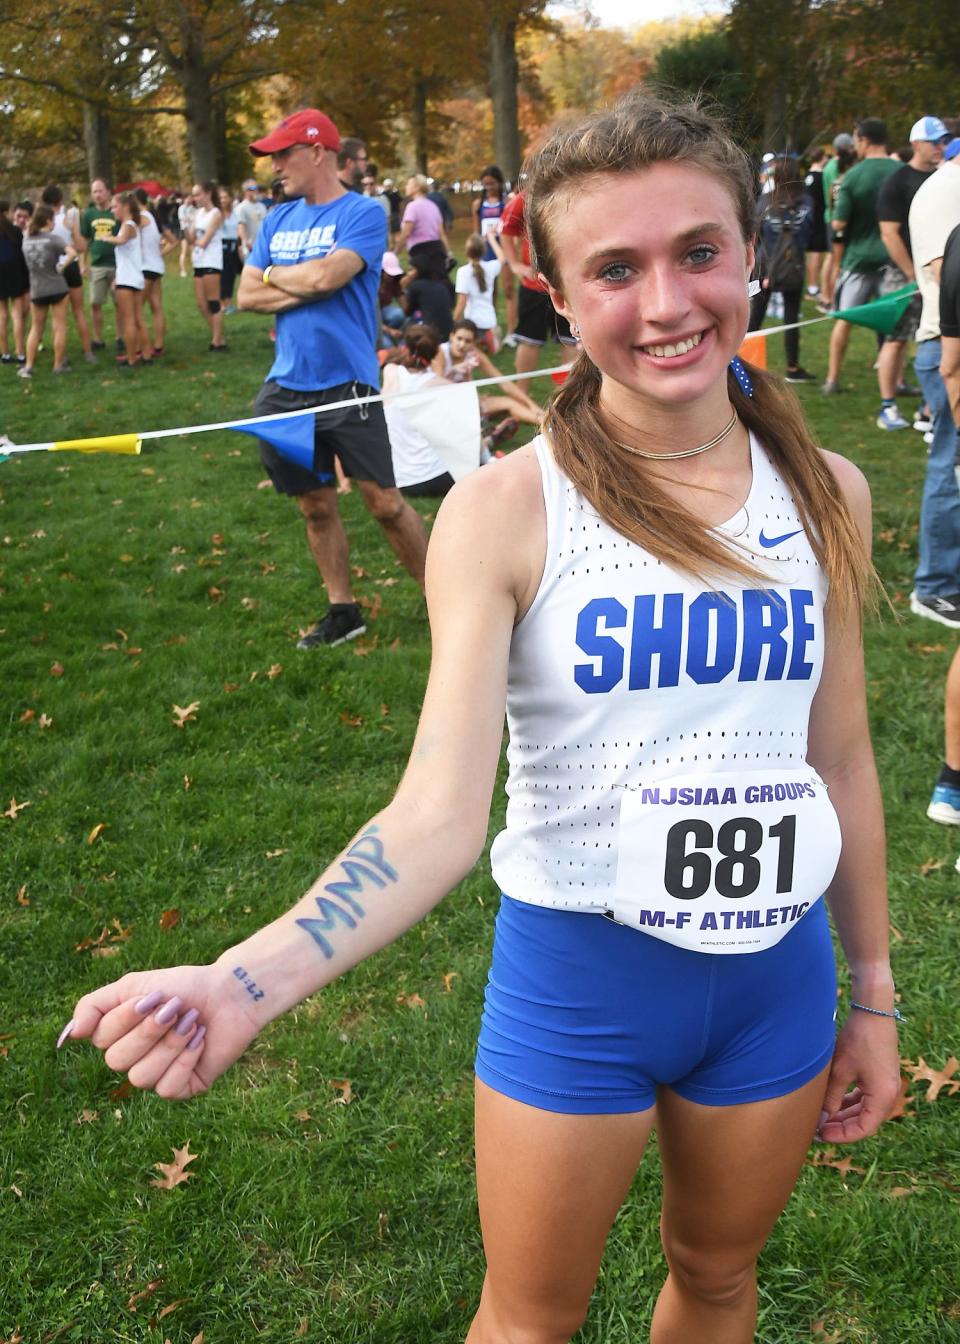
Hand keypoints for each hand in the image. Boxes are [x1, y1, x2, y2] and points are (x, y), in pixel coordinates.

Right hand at [58, 964, 263, 1100]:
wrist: (230, 994)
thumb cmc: (184, 987)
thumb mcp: (135, 986)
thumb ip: (95, 1005)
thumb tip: (72, 1035)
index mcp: (118, 1035)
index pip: (100, 1039)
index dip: (127, 1017)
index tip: (157, 995)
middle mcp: (133, 1059)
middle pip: (117, 1061)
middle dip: (150, 1030)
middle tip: (176, 1008)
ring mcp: (157, 1076)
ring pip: (140, 1078)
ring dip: (170, 1044)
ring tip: (192, 1022)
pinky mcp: (182, 1089)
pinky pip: (167, 1088)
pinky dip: (186, 1059)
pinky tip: (200, 1041)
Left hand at [817, 1010, 900, 1142]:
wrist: (872, 1013)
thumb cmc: (857, 1040)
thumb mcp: (840, 1071)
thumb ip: (832, 1097)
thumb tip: (821, 1118)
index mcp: (883, 1096)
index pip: (864, 1128)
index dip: (843, 1135)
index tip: (822, 1135)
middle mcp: (889, 1094)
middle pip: (865, 1120)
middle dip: (841, 1126)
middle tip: (818, 1129)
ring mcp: (886, 1085)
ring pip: (864, 1109)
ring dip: (845, 1114)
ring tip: (822, 1118)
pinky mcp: (880, 1076)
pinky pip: (865, 1097)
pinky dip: (850, 1101)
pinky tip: (832, 1103)